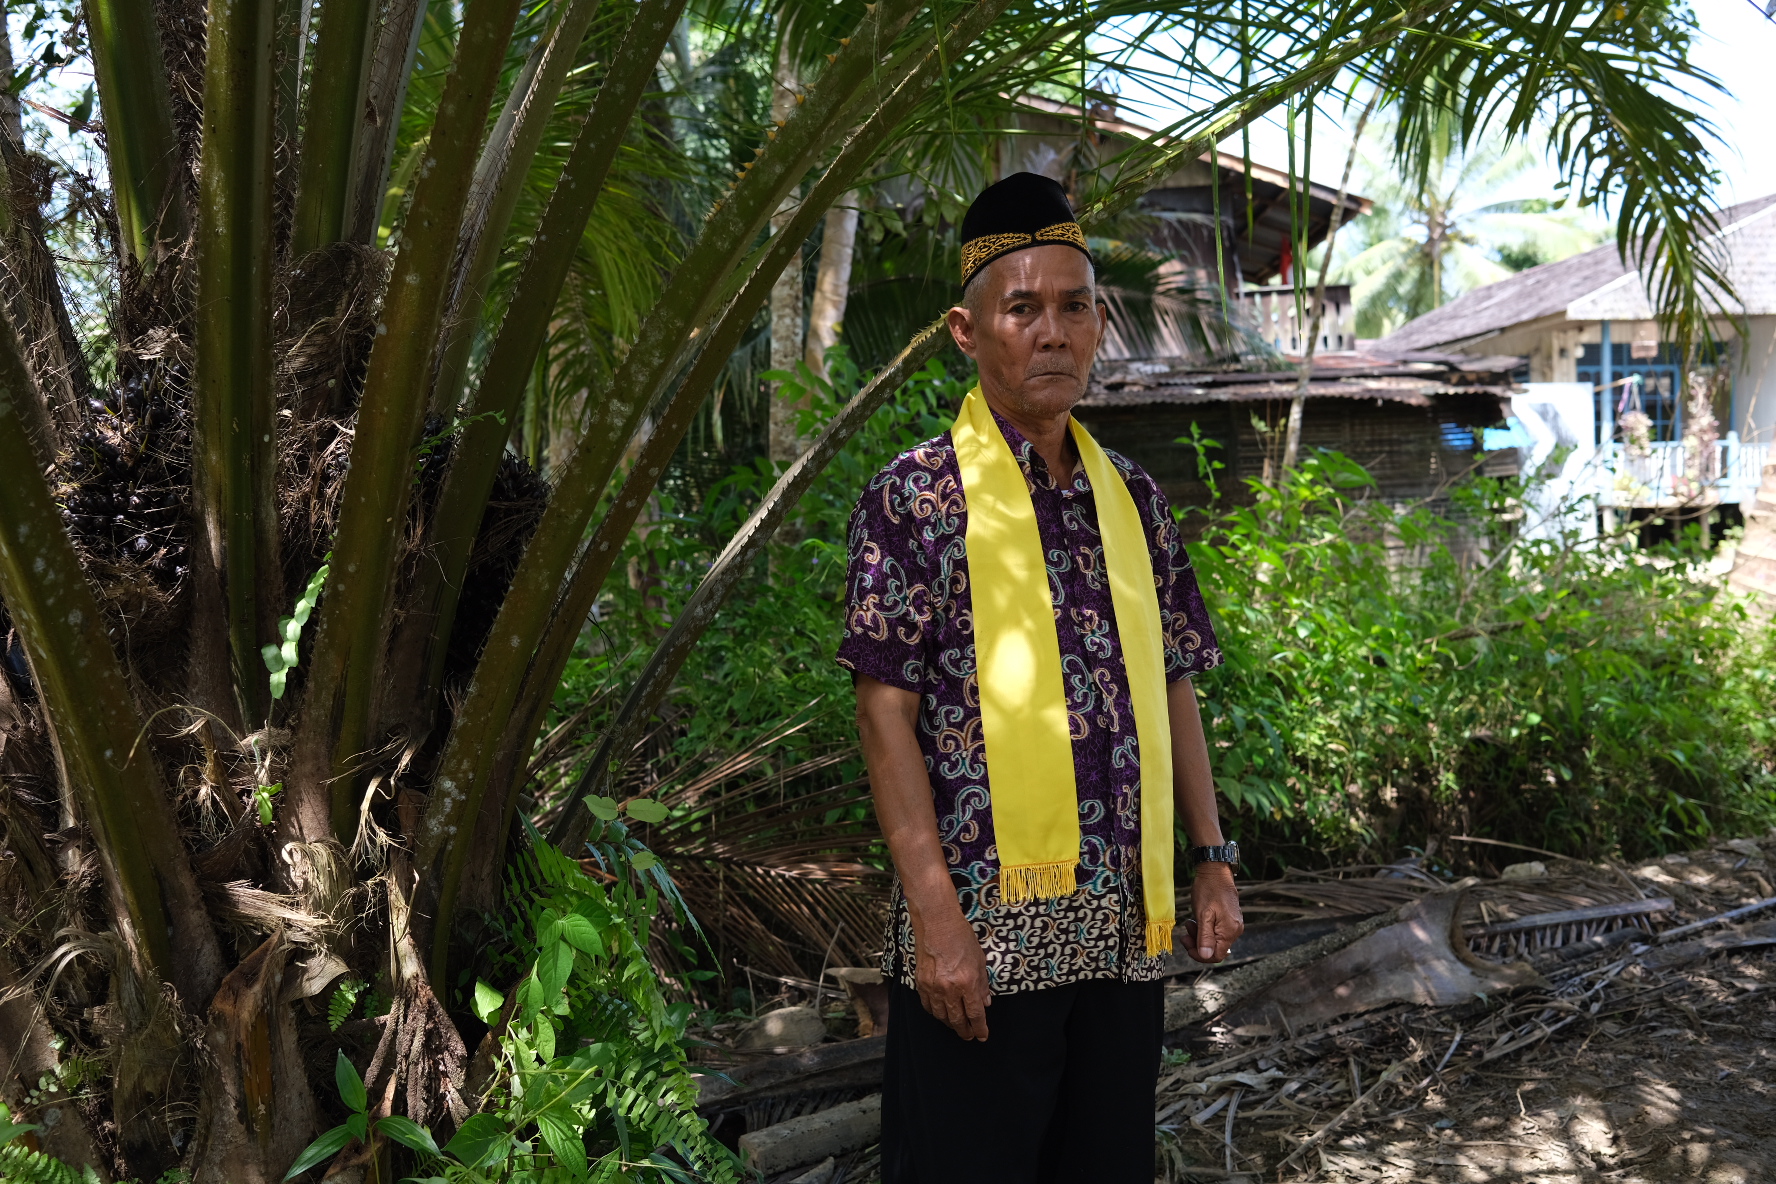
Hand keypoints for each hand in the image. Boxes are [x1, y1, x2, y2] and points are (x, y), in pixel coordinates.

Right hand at [913, 912, 990, 1040]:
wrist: (937, 923)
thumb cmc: (960, 937)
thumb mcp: (980, 960)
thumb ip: (983, 984)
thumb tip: (985, 1002)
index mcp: (967, 982)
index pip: (975, 1013)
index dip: (980, 1028)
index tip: (982, 1035)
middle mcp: (949, 988)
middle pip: (957, 1020)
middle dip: (965, 1031)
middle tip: (969, 1035)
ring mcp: (932, 986)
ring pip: (941, 1016)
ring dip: (950, 1024)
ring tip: (956, 1026)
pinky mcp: (920, 982)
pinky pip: (928, 1005)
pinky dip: (935, 1013)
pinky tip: (941, 1013)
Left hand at [1187, 863, 1242, 963]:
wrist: (1215, 871)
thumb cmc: (1208, 890)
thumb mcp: (1203, 915)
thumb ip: (1205, 937)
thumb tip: (1206, 956)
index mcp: (1229, 931)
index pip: (1217, 956)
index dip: (1200, 955)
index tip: (1187, 946)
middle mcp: (1235, 930)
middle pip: (1215, 949)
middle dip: (1197, 943)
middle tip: (1185, 932)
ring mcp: (1233, 924)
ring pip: (1215, 940)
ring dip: (1199, 935)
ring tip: (1189, 923)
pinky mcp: (1229, 919)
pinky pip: (1217, 931)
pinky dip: (1205, 929)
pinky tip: (1197, 920)